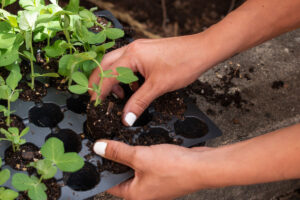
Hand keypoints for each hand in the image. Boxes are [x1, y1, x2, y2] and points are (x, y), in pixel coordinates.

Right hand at [89, 36, 211, 125]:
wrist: (202, 50)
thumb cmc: (183, 64)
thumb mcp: (158, 86)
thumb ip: (139, 102)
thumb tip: (126, 118)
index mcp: (131, 55)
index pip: (107, 74)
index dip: (99, 91)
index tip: (94, 104)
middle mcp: (132, 49)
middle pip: (106, 65)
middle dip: (99, 82)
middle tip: (98, 98)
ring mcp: (139, 48)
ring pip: (116, 63)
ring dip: (113, 79)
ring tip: (119, 95)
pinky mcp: (146, 52)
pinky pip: (128, 63)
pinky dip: (126, 75)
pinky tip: (133, 86)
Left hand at [93, 140, 212, 199]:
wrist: (202, 166)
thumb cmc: (174, 168)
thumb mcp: (140, 157)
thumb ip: (118, 152)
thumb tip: (98, 148)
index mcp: (135, 196)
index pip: (110, 183)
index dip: (101, 168)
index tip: (95, 153)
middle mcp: (144, 193)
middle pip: (122, 174)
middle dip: (116, 158)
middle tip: (108, 143)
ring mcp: (154, 184)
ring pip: (135, 168)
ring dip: (131, 155)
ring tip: (124, 140)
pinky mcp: (163, 175)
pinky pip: (147, 164)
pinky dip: (143, 155)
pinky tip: (142, 143)